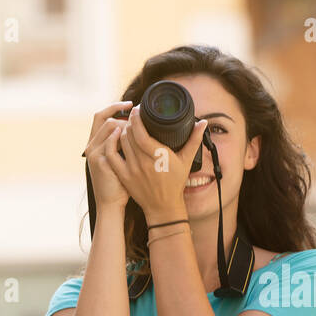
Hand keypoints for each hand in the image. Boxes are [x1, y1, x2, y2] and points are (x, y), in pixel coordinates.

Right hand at [82, 100, 134, 208]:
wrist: (111, 203)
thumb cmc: (119, 183)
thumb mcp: (119, 160)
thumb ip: (123, 145)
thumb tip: (137, 129)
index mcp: (95, 143)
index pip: (100, 116)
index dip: (114, 107)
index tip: (131, 104)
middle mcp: (91, 145)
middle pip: (104, 118)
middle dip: (121, 113)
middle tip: (138, 113)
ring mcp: (94, 152)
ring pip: (109, 127)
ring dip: (125, 124)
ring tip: (138, 126)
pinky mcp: (100, 161)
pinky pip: (111, 142)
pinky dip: (122, 136)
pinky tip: (134, 137)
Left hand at [113, 105, 208, 223]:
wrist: (163, 206)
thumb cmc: (175, 183)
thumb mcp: (187, 161)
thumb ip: (194, 140)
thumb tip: (204, 123)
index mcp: (159, 156)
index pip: (141, 133)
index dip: (136, 118)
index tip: (137, 109)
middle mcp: (143, 162)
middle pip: (129, 134)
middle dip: (129, 122)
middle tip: (133, 116)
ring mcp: (132, 169)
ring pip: (120, 142)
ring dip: (122, 131)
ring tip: (127, 126)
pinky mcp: (124, 176)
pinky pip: (112, 156)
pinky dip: (111, 144)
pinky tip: (115, 137)